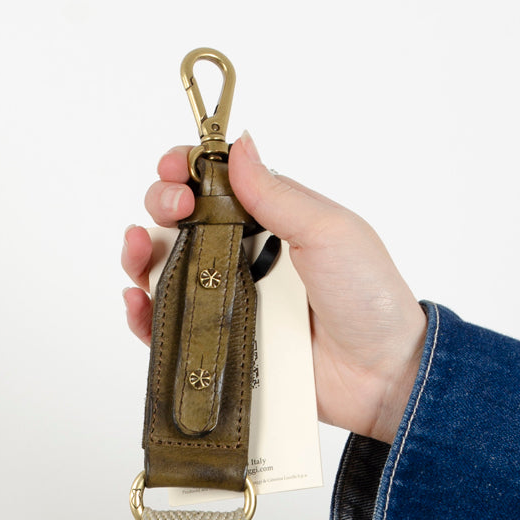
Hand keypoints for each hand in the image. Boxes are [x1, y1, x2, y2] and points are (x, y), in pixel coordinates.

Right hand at [122, 132, 426, 443]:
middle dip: (160, 204)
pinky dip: (143, 313)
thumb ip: (278, 194)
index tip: (176, 168)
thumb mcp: (328, 232)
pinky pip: (167, 329)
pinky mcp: (216, 347)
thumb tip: (238, 145)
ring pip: (163, 272)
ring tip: (138, 248)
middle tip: (173, 208)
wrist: (381, 374)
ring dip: (138, 254)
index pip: (213, 187)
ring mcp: (225, 303)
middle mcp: (240, 259)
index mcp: (268, 223)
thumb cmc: (367, 298)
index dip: (186, 171)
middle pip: (178, 223)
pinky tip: (139, 298)